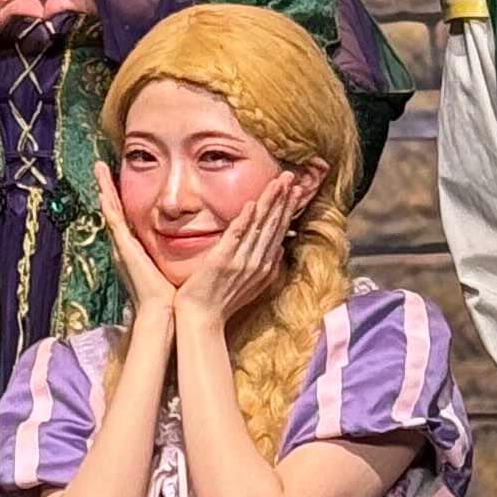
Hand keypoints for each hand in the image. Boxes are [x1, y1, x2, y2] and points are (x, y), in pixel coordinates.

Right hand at [96, 164, 176, 322]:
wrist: (162, 311)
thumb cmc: (169, 293)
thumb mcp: (170, 265)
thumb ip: (173, 252)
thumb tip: (189, 241)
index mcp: (135, 248)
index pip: (125, 216)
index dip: (119, 196)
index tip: (116, 179)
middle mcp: (125, 244)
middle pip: (113, 208)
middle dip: (106, 187)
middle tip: (100, 166)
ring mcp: (122, 245)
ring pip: (110, 209)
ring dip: (104, 188)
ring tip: (98, 168)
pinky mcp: (124, 248)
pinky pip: (114, 221)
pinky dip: (108, 204)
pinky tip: (103, 189)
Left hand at [175, 183, 292, 330]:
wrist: (202, 319)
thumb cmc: (222, 304)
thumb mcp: (252, 287)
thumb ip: (268, 268)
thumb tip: (281, 250)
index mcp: (263, 266)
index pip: (278, 231)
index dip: (287, 209)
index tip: (294, 190)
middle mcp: (257, 261)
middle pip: (273, 224)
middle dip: (283, 199)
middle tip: (290, 176)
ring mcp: (240, 260)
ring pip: (260, 226)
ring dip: (270, 202)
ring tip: (278, 182)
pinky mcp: (222, 260)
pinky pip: (236, 236)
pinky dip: (245, 220)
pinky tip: (252, 203)